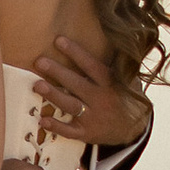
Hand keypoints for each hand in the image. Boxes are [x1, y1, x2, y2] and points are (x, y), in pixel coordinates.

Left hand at [32, 30, 149, 151]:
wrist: (132, 130)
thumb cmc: (123, 97)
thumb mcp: (126, 79)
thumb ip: (117, 63)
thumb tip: (112, 36)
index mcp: (109, 83)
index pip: (91, 65)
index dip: (75, 53)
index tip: (58, 40)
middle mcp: (101, 99)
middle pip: (77, 84)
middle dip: (58, 72)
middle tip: (39, 61)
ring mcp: (93, 117)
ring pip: (71, 105)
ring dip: (54, 95)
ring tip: (37, 85)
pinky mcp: (87, 133)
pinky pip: (70, 131)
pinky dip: (57, 127)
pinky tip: (43, 120)